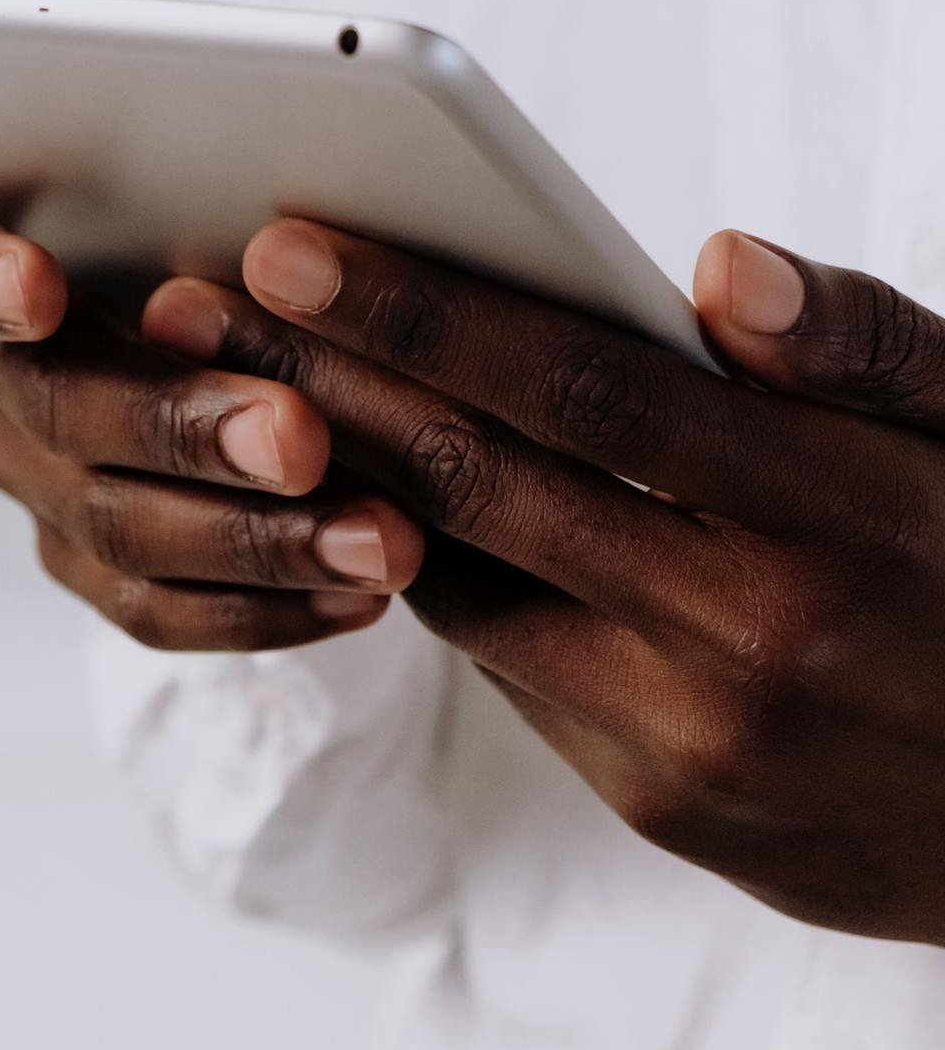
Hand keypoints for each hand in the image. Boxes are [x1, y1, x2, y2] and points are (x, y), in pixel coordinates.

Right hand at [0, 198, 423, 651]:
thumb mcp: (214, 196)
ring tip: (376, 540)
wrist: (246, 322)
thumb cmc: (225, 224)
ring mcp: (33, 478)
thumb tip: (300, 242)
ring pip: (117, 529)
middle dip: (184, 428)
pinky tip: (362, 595)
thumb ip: (217, 205)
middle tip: (299, 439)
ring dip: (257, 539)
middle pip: (55, 408)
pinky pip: (159, 611)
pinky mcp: (87, 565)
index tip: (36, 283)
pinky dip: (269, 608)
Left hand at [142, 219, 944, 944]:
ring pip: (465, 587)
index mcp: (825, 511)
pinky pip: (512, 669)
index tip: (290, 245)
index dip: (421, 312)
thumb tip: (716, 265)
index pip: (580, 391)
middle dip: (317, 383)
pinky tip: (377, 502)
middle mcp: (742, 636)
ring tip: (248, 391)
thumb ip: (855, 341)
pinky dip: (433, 578)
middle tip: (192, 307)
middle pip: (480, 487)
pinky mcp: (659, 804)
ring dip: (344, 483)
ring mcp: (690, 738)